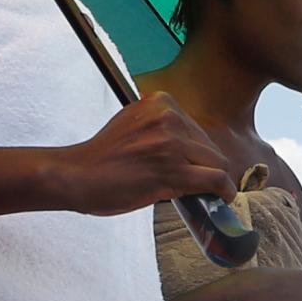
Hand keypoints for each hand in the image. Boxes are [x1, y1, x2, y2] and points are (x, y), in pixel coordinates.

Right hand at [59, 93, 240, 215]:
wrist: (77, 175)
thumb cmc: (101, 157)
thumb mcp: (133, 124)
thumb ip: (160, 127)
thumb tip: (189, 146)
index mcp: (160, 102)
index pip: (196, 129)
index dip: (196, 152)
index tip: (192, 166)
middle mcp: (168, 118)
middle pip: (208, 146)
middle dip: (204, 166)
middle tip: (194, 184)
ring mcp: (171, 144)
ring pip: (216, 163)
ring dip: (213, 180)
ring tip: (206, 194)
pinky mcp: (173, 171)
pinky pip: (215, 180)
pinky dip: (224, 191)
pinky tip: (222, 198)